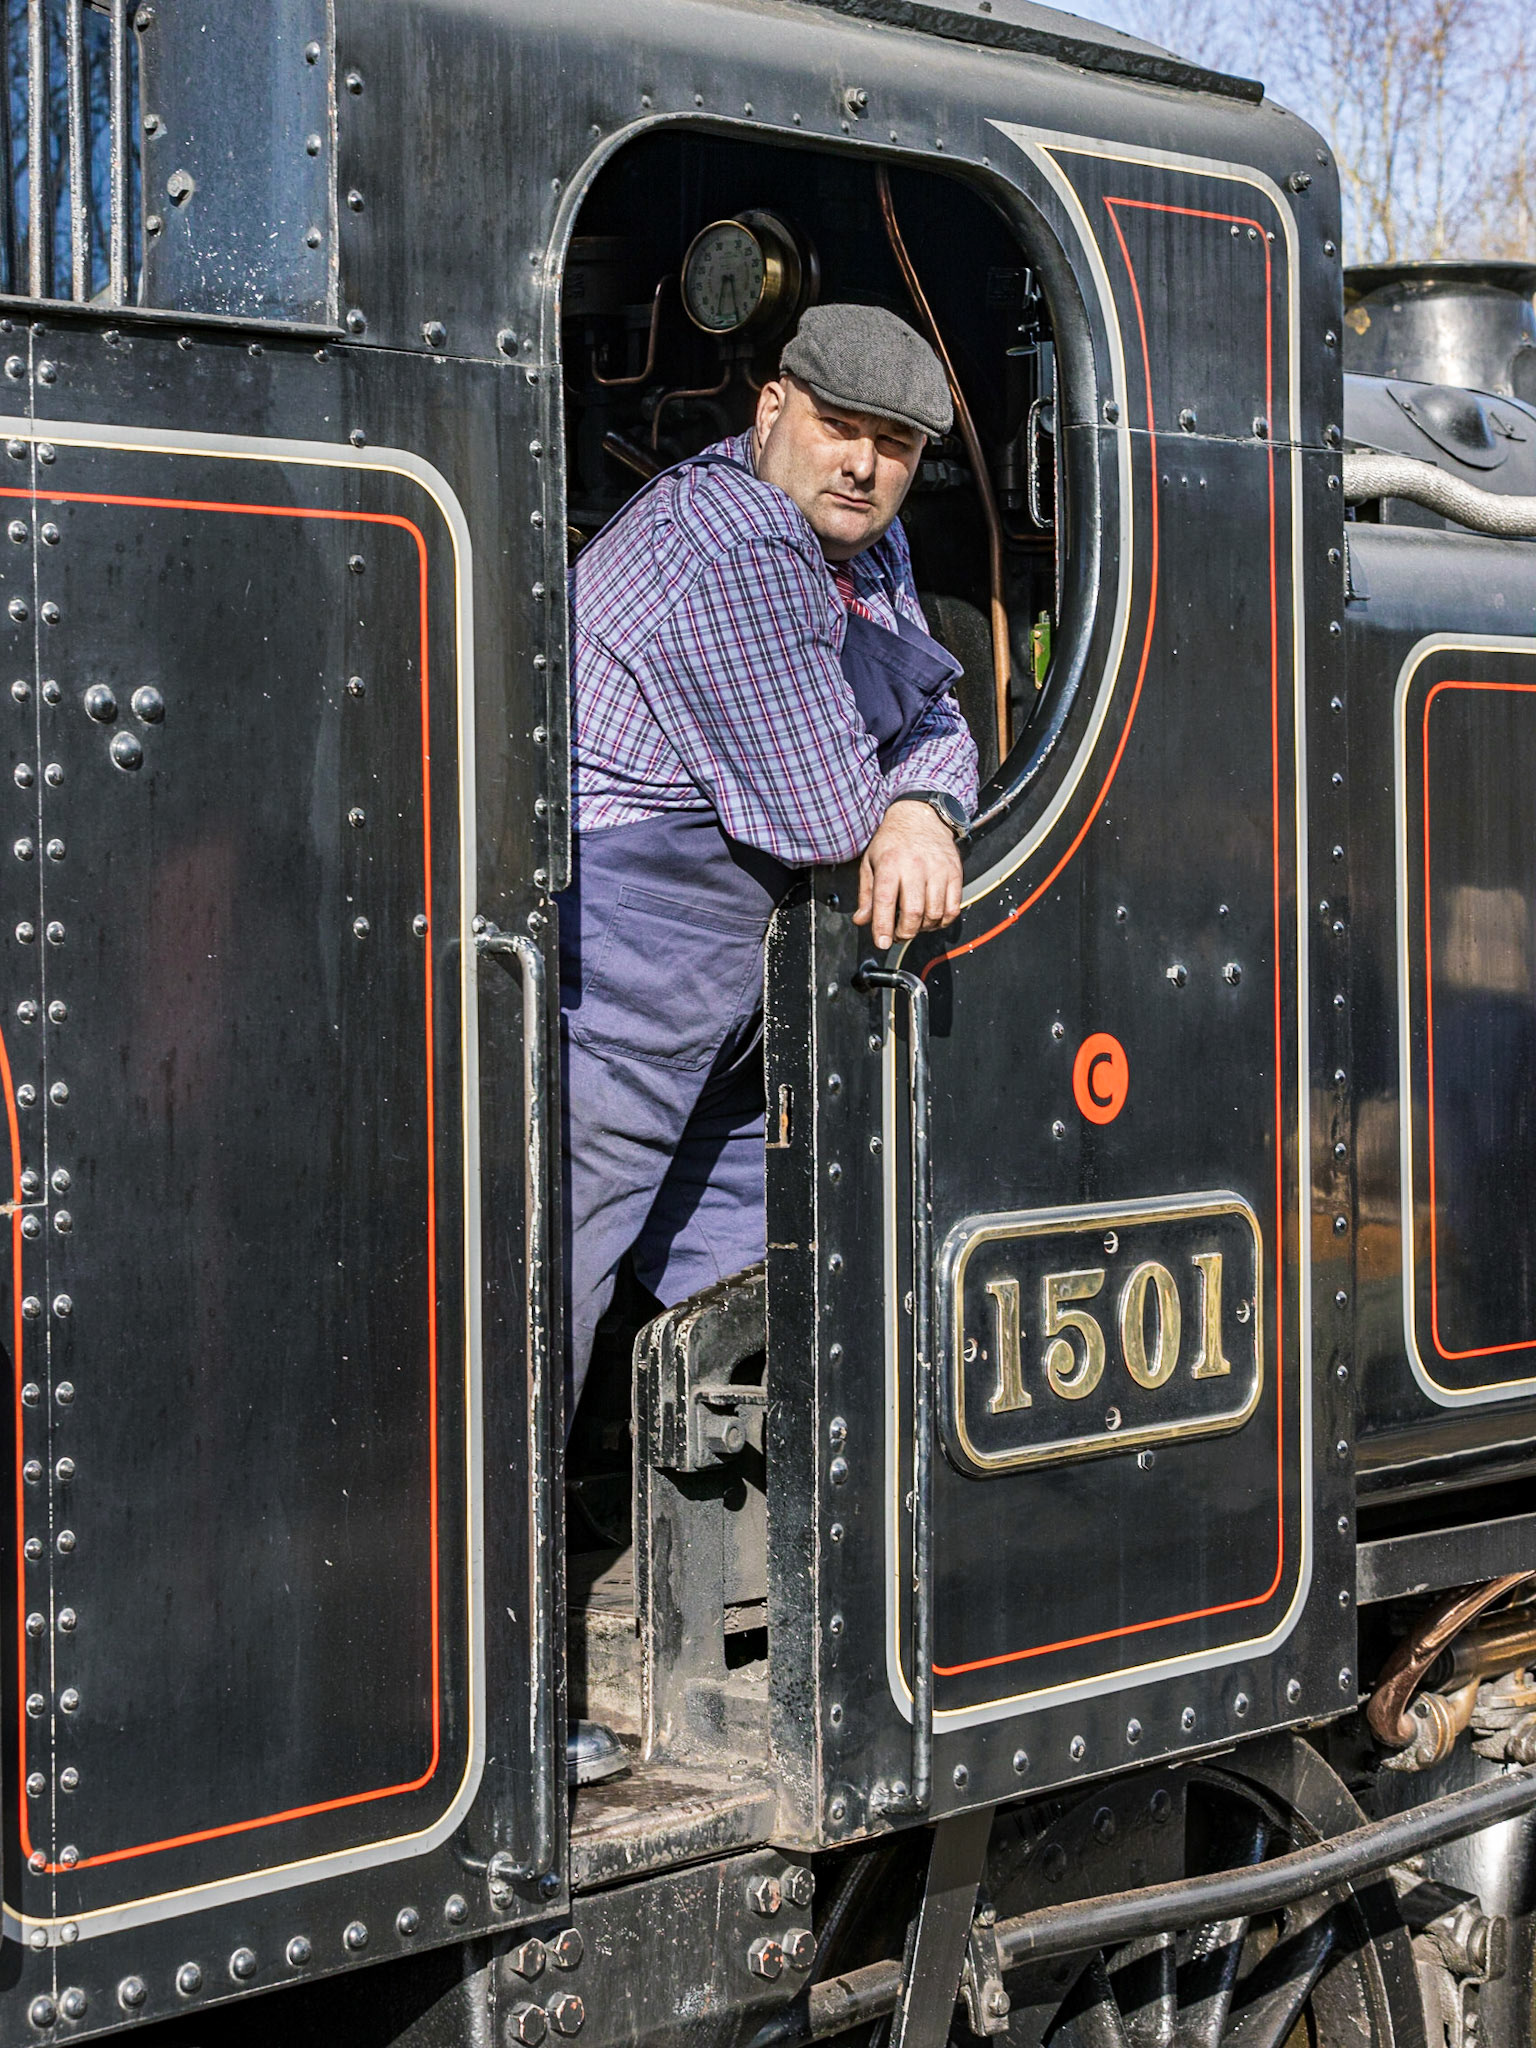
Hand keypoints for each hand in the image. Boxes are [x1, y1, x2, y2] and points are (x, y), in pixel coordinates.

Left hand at [853, 799, 962, 951]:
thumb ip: (866, 894)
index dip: (883, 927)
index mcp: (890, 864)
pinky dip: (942, 921)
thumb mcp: (871, 863)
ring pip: (934, 914)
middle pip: (913, 913)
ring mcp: (938, 870)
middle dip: (904, 933)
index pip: (885, 901)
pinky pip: (953, 908)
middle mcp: (915, 867)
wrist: (921, 817)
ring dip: (923, 928)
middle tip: (898, 935)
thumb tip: (862, 921)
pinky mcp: (954, 873)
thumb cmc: (893, 841)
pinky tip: (932, 918)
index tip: (882, 943)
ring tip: (914, 925)